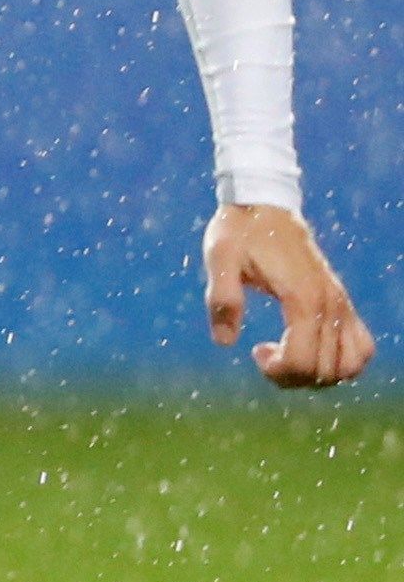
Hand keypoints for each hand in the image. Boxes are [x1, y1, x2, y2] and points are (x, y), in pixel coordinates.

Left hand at [204, 203, 373, 386]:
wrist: (265, 205)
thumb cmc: (240, 231)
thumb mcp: (219, 258)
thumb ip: (222, 298)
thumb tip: (225, 342)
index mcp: (302, 298)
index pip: (304, 361)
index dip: (278, 371)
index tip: (255, 350)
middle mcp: (330, 304)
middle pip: (326, 371)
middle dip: (292, 376)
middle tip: (265, 355)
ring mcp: (341, 303)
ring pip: (351, 365)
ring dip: (319, 375)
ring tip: (289, 356)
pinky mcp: (342, 302)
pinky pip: (362, 346)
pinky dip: (343, 361)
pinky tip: (311, 350)